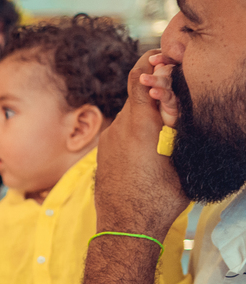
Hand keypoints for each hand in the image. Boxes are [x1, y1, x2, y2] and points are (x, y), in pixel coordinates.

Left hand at [95, 50, 188, 237]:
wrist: (125, 227)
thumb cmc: (159, 198)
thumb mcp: (180, 159)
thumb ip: (179, 128)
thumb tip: (179, 108)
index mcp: (140, 125)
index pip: (140, 77)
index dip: (151, 62)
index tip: (164, 57)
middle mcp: (119, 128)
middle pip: (137, 96)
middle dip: (156, 94)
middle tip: (174, 102)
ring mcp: (108, 140)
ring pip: (130, 115)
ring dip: (147, 116)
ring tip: (165, 132)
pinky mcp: (103, 151)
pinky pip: (121, 131)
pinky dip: (136, 130)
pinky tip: (150, 147)